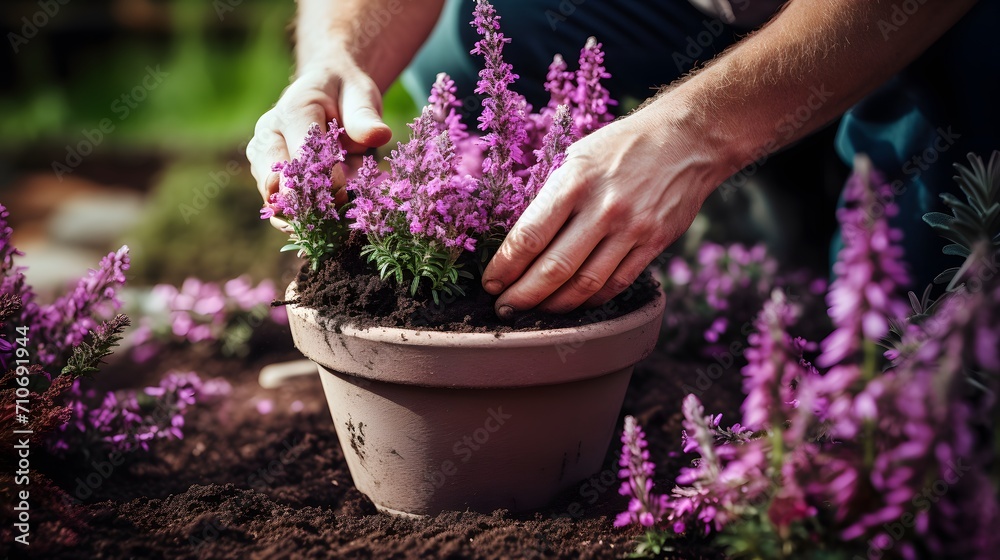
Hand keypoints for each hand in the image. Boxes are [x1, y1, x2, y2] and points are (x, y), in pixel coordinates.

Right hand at [246, 52, 392, 230]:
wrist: (327, 89)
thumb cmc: (345, 93)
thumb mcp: (360, 95)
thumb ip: (365, 116)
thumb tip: (379, 135)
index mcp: (292, 110)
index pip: (304, 151)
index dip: (323, 175)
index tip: (345, 193)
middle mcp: (269, 133)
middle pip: (278, 177)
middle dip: (305, 202)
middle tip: (331, 222)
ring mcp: (264, 156)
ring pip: (273, 196)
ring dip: (299, 216)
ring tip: (325, 232)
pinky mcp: (267, 176)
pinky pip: (278, 205)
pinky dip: (298, 220)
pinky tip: (318, 234)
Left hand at [481, 109, 719, 317]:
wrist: (685, 139)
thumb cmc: (621, 146)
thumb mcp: (576, 156)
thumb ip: (551, 197)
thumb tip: (519, 242)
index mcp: (574, 181)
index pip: (529, 236)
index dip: (504, 267)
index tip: (490, 282)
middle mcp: (603, 208)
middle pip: (553, 268)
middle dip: (522, 296)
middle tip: (503, 308)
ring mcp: (631, 229)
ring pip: (584, 284)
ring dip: (553, 305)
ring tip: (533, 312)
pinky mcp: (653, 244)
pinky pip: (615, 284)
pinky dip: (589, 300)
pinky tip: (572, 303)